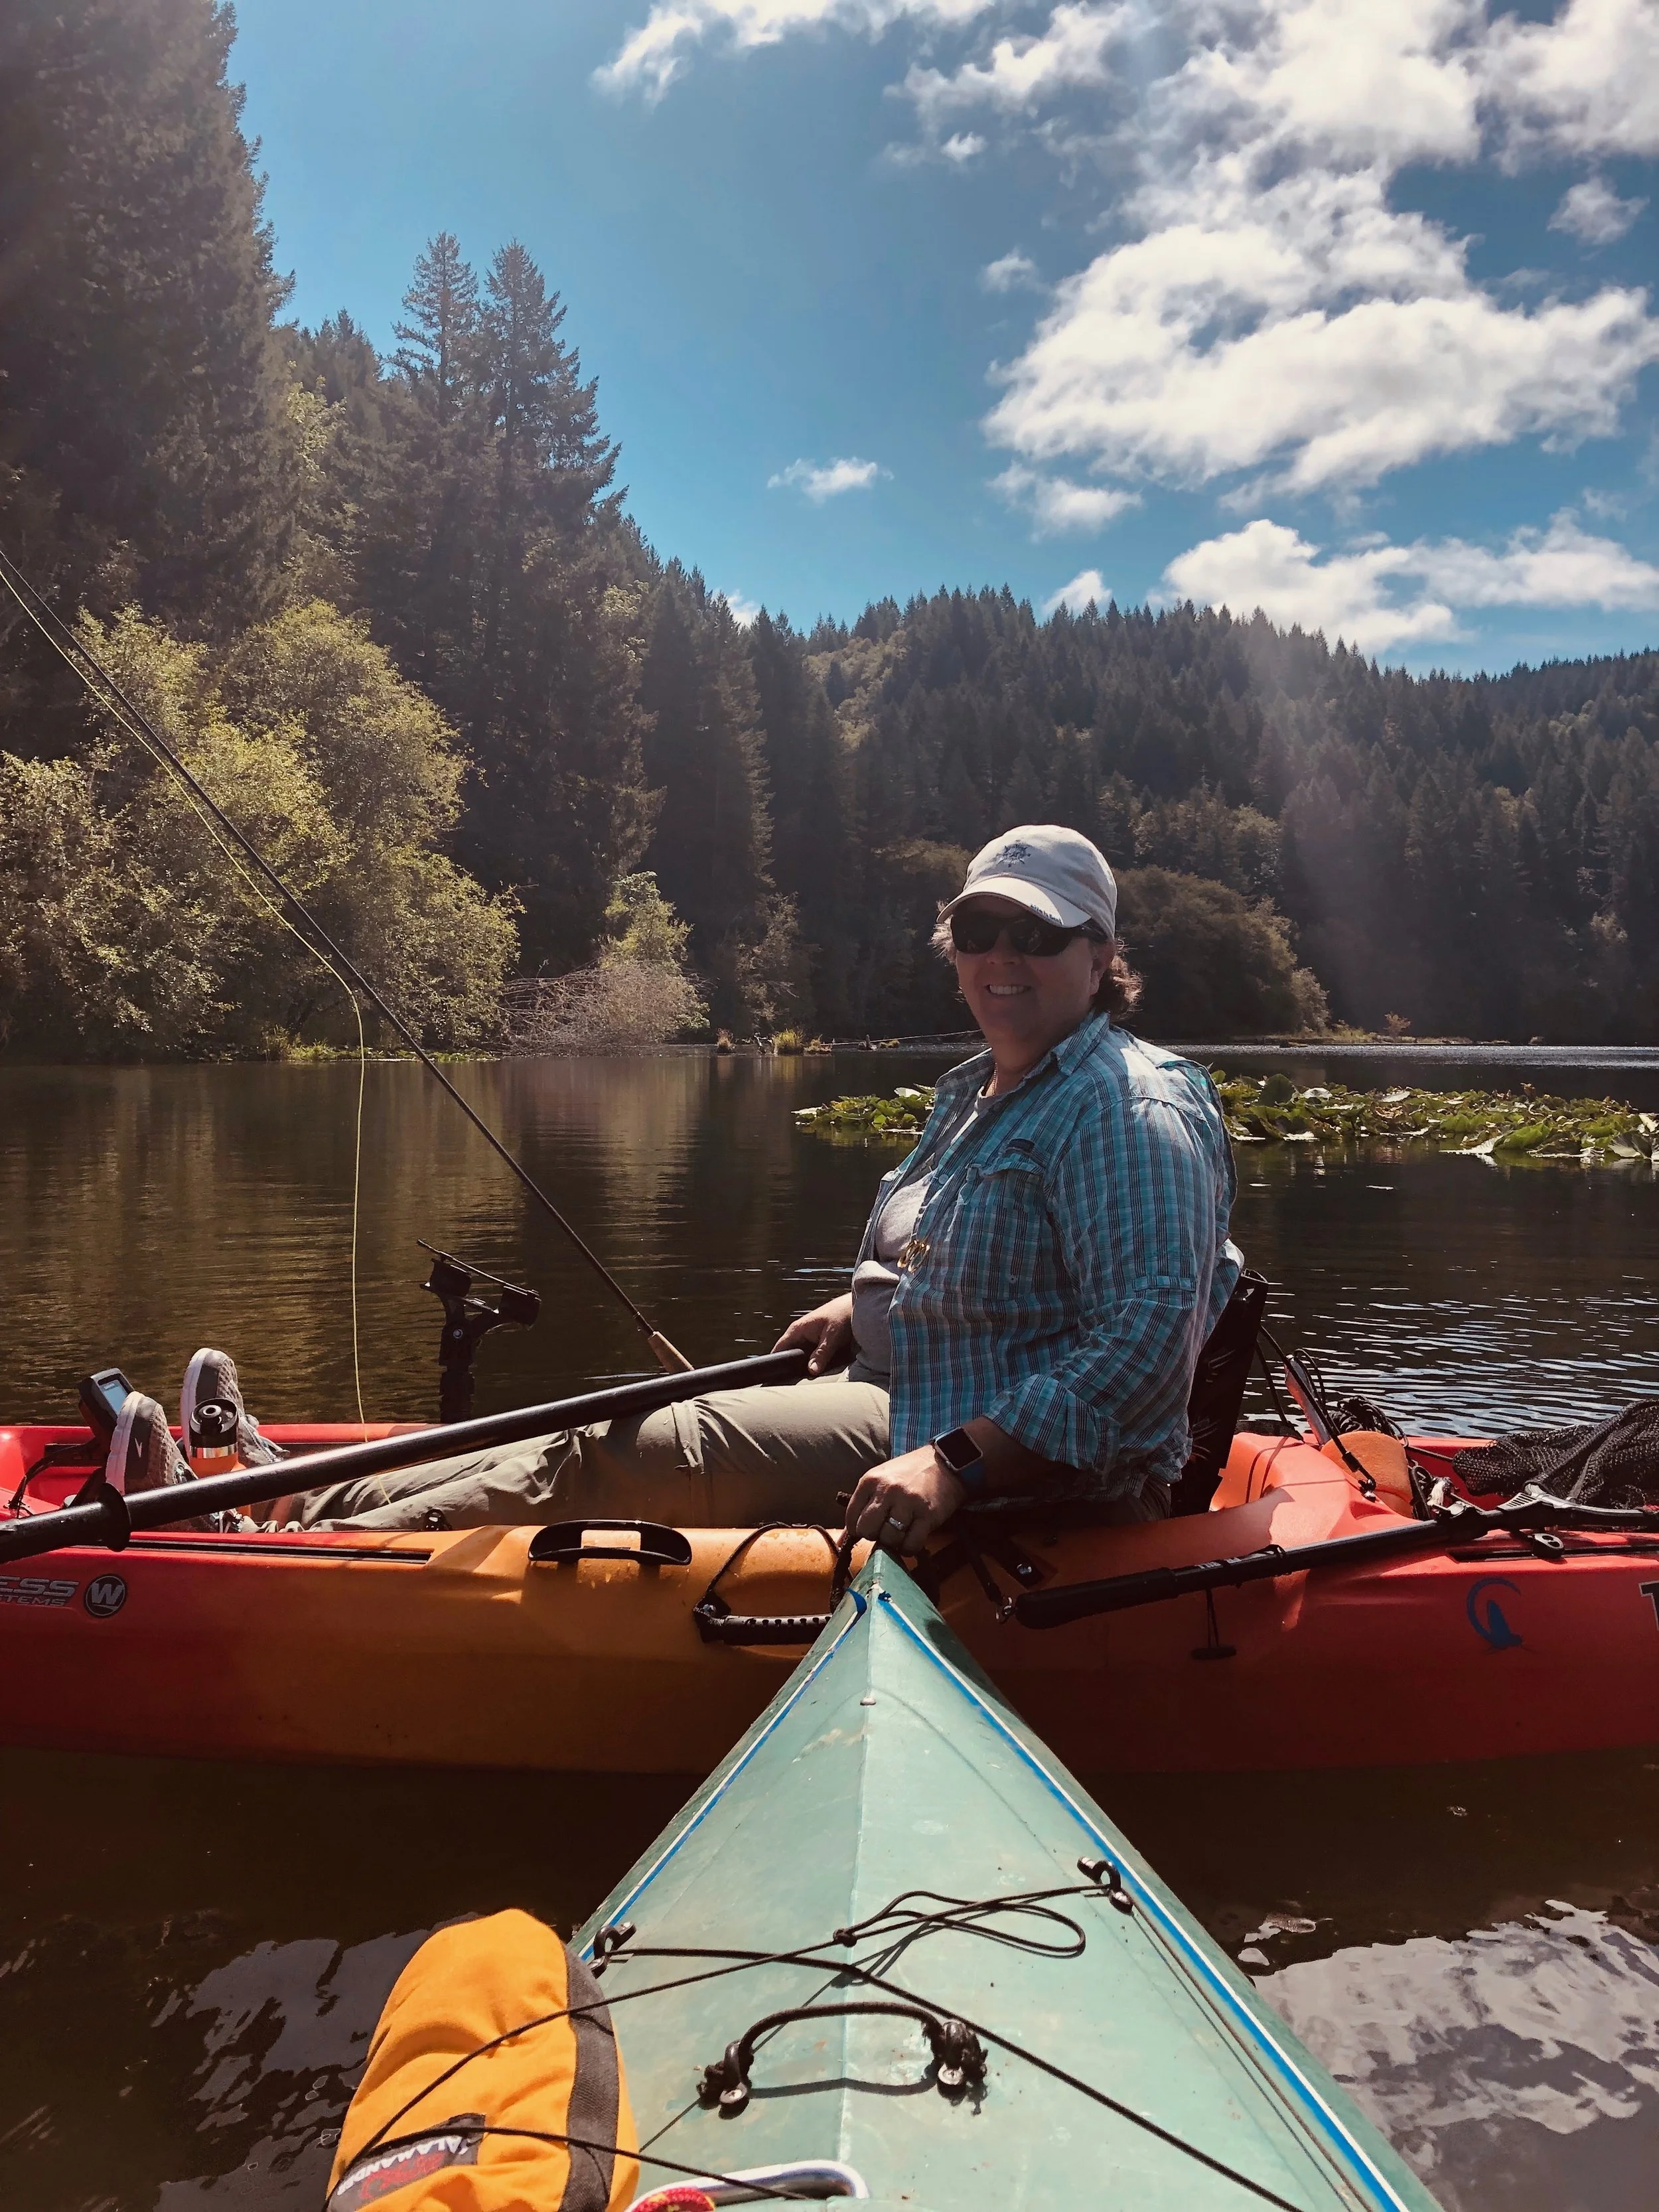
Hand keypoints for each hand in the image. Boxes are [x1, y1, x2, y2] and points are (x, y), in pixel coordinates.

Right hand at [773, 1293, 854, 1375]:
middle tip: (799, 1384)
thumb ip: (821, 1353)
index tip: (777, 1379)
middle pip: (790, 1357)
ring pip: (803, 1359)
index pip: (779, 1349)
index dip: (776, 1364)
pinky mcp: (819, 1344)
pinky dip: (816, 1364)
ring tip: (812, 1379)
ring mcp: (809, 1340)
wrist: (857, 1307)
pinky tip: (822, 1372)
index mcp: (797, 1330)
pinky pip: (813, 1357)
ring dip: (807, 1368)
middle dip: (794, 1370)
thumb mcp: (832, 1336)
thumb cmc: (842, 1315)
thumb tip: (811, 1371)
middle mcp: (800, 1335)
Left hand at [844, 1445, 963, 1554]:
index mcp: (870, 1481)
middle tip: (885, 1531)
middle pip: (867, 1530)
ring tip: (901, 1534)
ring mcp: (908, 1502)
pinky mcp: (927, 1515)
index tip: (870, 1529)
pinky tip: (912, 1540)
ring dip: (894, 1543)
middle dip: (874, 1536)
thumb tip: (845, 1539)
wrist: (946, 1461)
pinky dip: (909, 1548)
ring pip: (889, 1539)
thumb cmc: (910, 1473)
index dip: (858, 1530)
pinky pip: (911, 1544)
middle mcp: (887, 1490)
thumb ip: (864, 1504)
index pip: (851, 1518)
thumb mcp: (882, 1479)